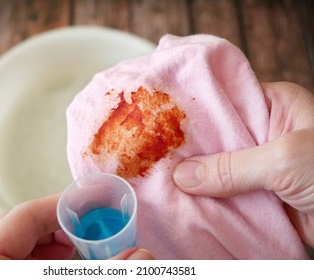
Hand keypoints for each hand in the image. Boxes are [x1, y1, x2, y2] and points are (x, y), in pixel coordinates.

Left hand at [0, 194, 153, 259]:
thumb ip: (103, 272)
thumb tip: (144, 255)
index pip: (23, 215)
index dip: (65, 204)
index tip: (96, 198)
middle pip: (23, 227)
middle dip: (66, 223)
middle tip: (96, 225)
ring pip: (24, 244)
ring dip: (60, 241)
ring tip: (86, 245)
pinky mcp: (1, 277)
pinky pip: (23, 258)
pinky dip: (51, 256)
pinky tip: (70, 260)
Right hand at [173, 82, 313, 246]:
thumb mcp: (285, 160)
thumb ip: (233, 167)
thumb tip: (184, 175)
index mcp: (272, 106)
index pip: (222, 101)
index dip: (193, 113)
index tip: (161, 123)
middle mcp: (263, 132)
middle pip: (216, 138)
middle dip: (190, 150)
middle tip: (155, 155)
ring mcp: (259, 164)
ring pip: (218, 168)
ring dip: (197, 178)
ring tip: (161, 178)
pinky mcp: (259, 193)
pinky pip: (227, 194)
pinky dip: (210, 200)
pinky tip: (185, 201)